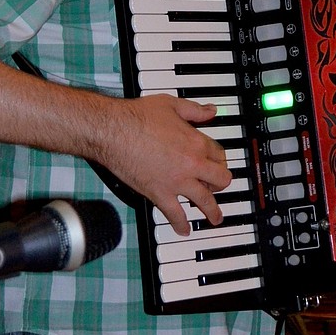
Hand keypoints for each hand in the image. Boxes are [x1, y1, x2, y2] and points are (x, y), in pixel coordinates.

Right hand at [99, 95, 231, 235]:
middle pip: (220, 179)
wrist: (114, 131)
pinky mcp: (160, 194)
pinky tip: (184, 230)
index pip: (219, 154)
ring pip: (205, 201)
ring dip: (213, 211)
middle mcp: (192, 164)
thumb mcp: (172, 105)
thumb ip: (194, 110)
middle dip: (222, 183)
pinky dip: (181, 225)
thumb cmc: (137, 116)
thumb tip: (210, 110)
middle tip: (219, 187)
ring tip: (215, 218)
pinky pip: (176, 215)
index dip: (219, 158)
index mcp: (196, 142)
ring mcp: (177, 182)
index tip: (216, 161)